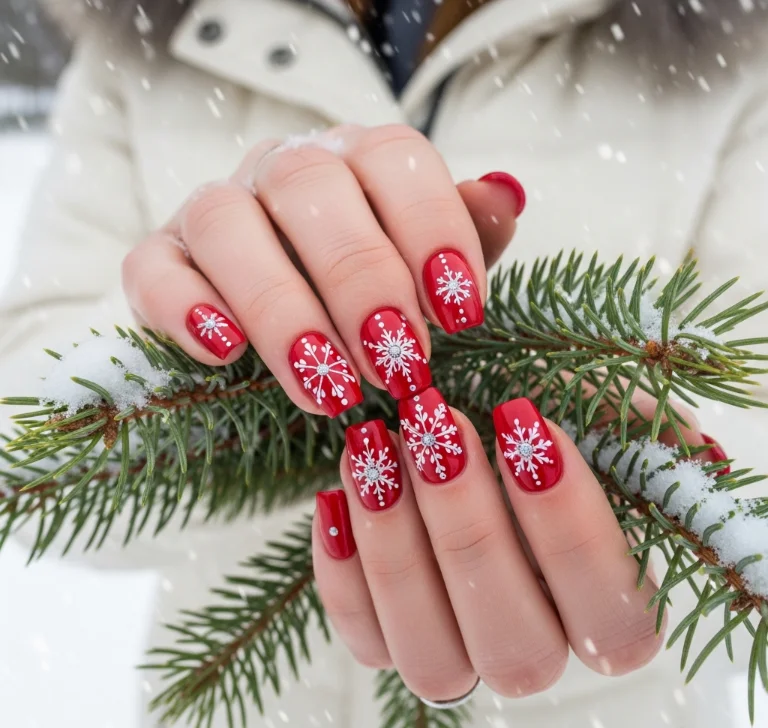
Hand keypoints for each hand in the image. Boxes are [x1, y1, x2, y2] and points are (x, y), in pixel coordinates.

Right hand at [121, 125, 523, 414]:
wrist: (294, 324)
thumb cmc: (376, 296)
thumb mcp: (430, 271)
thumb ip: (466, 235)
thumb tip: (505, 196)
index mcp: (357, 161)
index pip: (394, 158)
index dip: (432, 230)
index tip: (461, 314)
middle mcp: (284, 170)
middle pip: (312, 188)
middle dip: (361, 282)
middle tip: (398, 366)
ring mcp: (215, 210)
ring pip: (227, 224)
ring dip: (282, 309)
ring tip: (329, 388)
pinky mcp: (160, 261)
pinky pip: (152, 268)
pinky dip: (183, 308)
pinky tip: (225, 353)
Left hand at [313, 390, 723, 702]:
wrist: (443, 430)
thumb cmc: (521, 423)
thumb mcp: (586, 409)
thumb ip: (636, 430)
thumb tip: (688, 451)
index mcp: (600, 610)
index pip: (612, 618)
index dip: (571, 528)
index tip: (527, 422)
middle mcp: (529, 646)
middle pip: (514, 646)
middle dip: (471, 532)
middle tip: (434, 422)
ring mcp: (454, 651)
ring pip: (431, 655)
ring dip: (398, 548)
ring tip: (375, 447)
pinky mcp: (385, 640)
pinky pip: (362, 638)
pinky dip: (343, 570)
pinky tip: (336, 495)